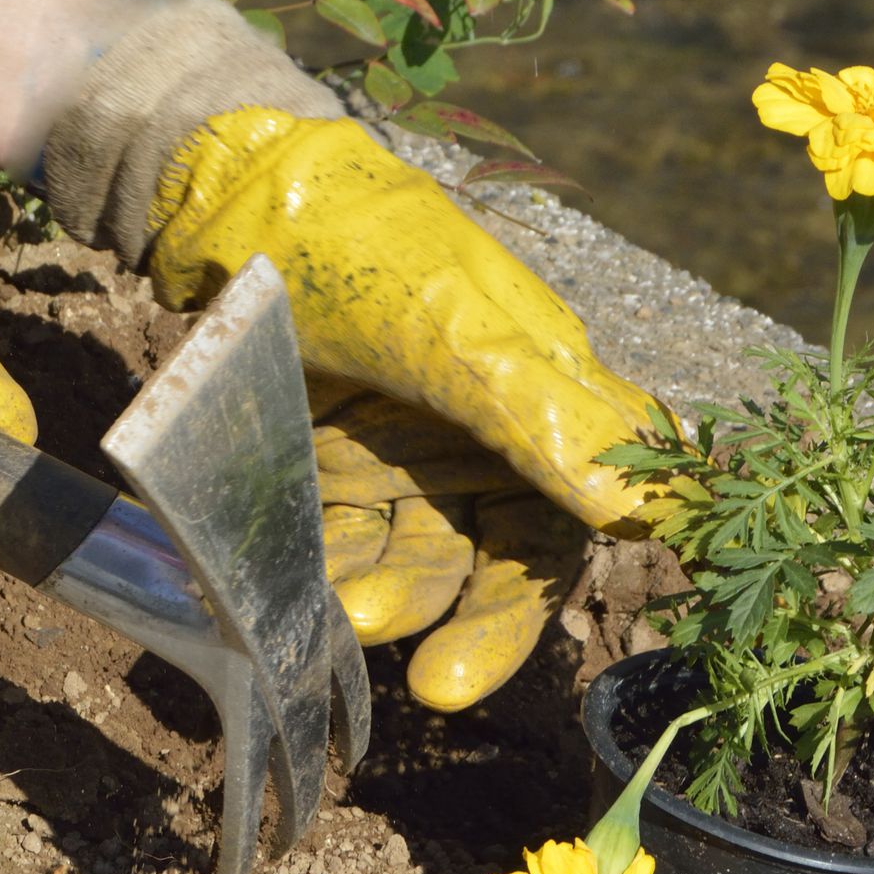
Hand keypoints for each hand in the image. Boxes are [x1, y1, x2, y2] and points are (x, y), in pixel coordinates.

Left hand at [33, 0, 668, 706]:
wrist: (225, 186)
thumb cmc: (364, 239)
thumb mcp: (457, 327)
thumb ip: (542, 420)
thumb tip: (647, 515)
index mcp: (542, 394)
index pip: (572, 519)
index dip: (538, 598)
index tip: (485, 667)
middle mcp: (480, 433)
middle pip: (489, 556)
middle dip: (462, 621)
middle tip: (434, 686)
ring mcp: (401, 446)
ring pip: (404, 553)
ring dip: (378, 594)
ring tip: (338, 614)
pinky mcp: (327, 452)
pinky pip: (330, 533)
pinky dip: (314, 565)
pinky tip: (282, 588)